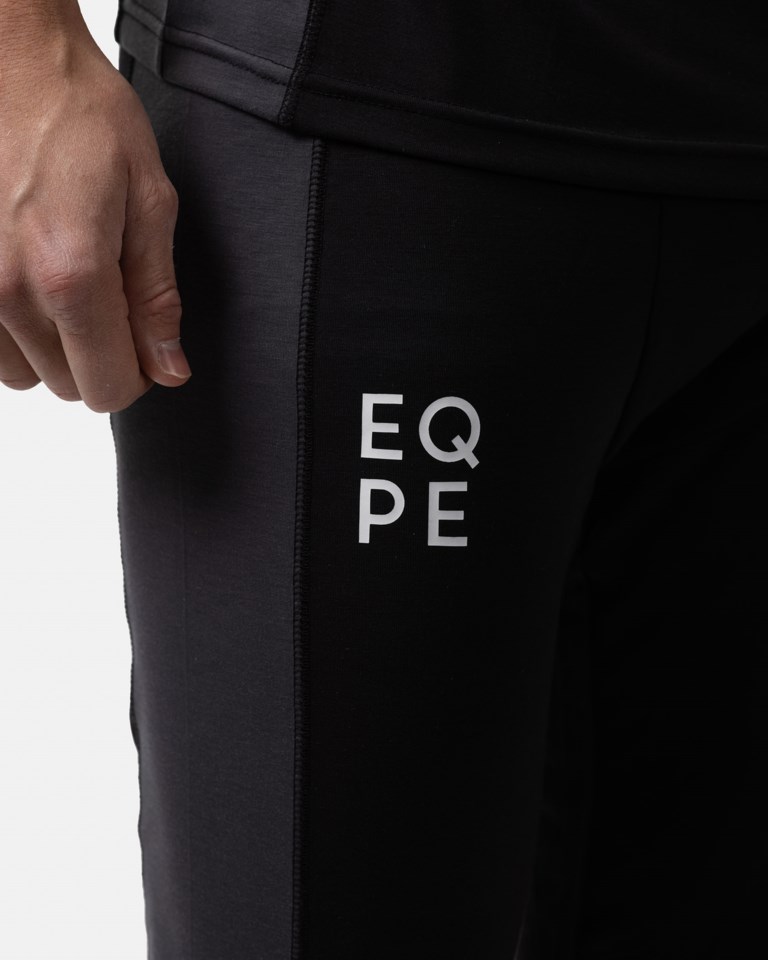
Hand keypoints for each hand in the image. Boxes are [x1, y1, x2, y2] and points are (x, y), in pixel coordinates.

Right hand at [0, 12, 190, 411]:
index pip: (110, 388)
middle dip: (97, 356)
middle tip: (108, 297)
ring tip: (64, 282)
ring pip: (22, 373)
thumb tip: (168, 369)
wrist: (11, 60)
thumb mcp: (148, 201)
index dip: (137, 375)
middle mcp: (8, 292)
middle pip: (67, 386)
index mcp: (71, 277)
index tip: (142, 343)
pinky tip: (29, 281)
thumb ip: (157, 297)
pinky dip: (13, 330)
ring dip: (51, 347)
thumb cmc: (79, 114)